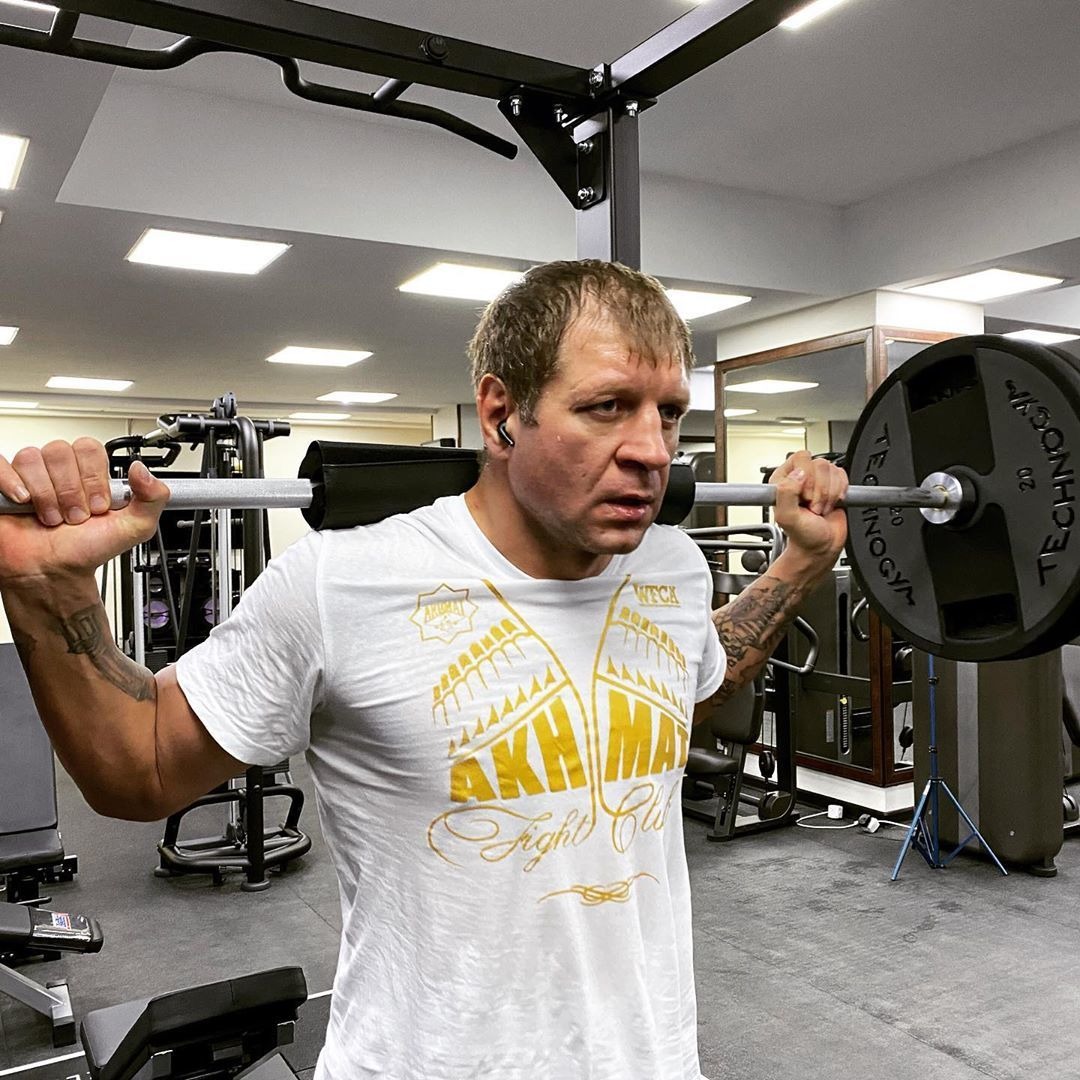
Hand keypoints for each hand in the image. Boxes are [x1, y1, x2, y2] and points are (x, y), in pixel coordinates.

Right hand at [0, 438, 170, 581]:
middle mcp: (58, 470)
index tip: (98, 506)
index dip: (93, 478)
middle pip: (61, 452)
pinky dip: (11, 481)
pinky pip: (1, 464)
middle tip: (75, 516)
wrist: (54, 574)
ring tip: (53, 518)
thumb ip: (152, 498)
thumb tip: (143, 469)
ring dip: (46, 495)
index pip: (89, 449)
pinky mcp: (2, 484)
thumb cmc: (85, 551)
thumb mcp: (134, 528)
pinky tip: (24, 501)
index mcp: (87, 472)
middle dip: (71, 491)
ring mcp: (28, 475)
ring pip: (33, 458)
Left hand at [769, 450, 847, 563]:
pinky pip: (843, 475)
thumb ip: (786, 492)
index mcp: (783, 479)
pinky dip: (840, 492)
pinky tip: (831, 504)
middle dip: (820, 490)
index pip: (800, 458)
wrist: (820, 547)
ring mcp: (818, 480)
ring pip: (832, 469)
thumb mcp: (786, 517)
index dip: (807, 477)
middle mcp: (800, 477)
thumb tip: (799, 473)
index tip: (804, 497)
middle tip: (813, 507)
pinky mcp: (834, 484)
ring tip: (820, 508)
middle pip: (819, 464)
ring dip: (829, 494)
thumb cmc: (802, 535)